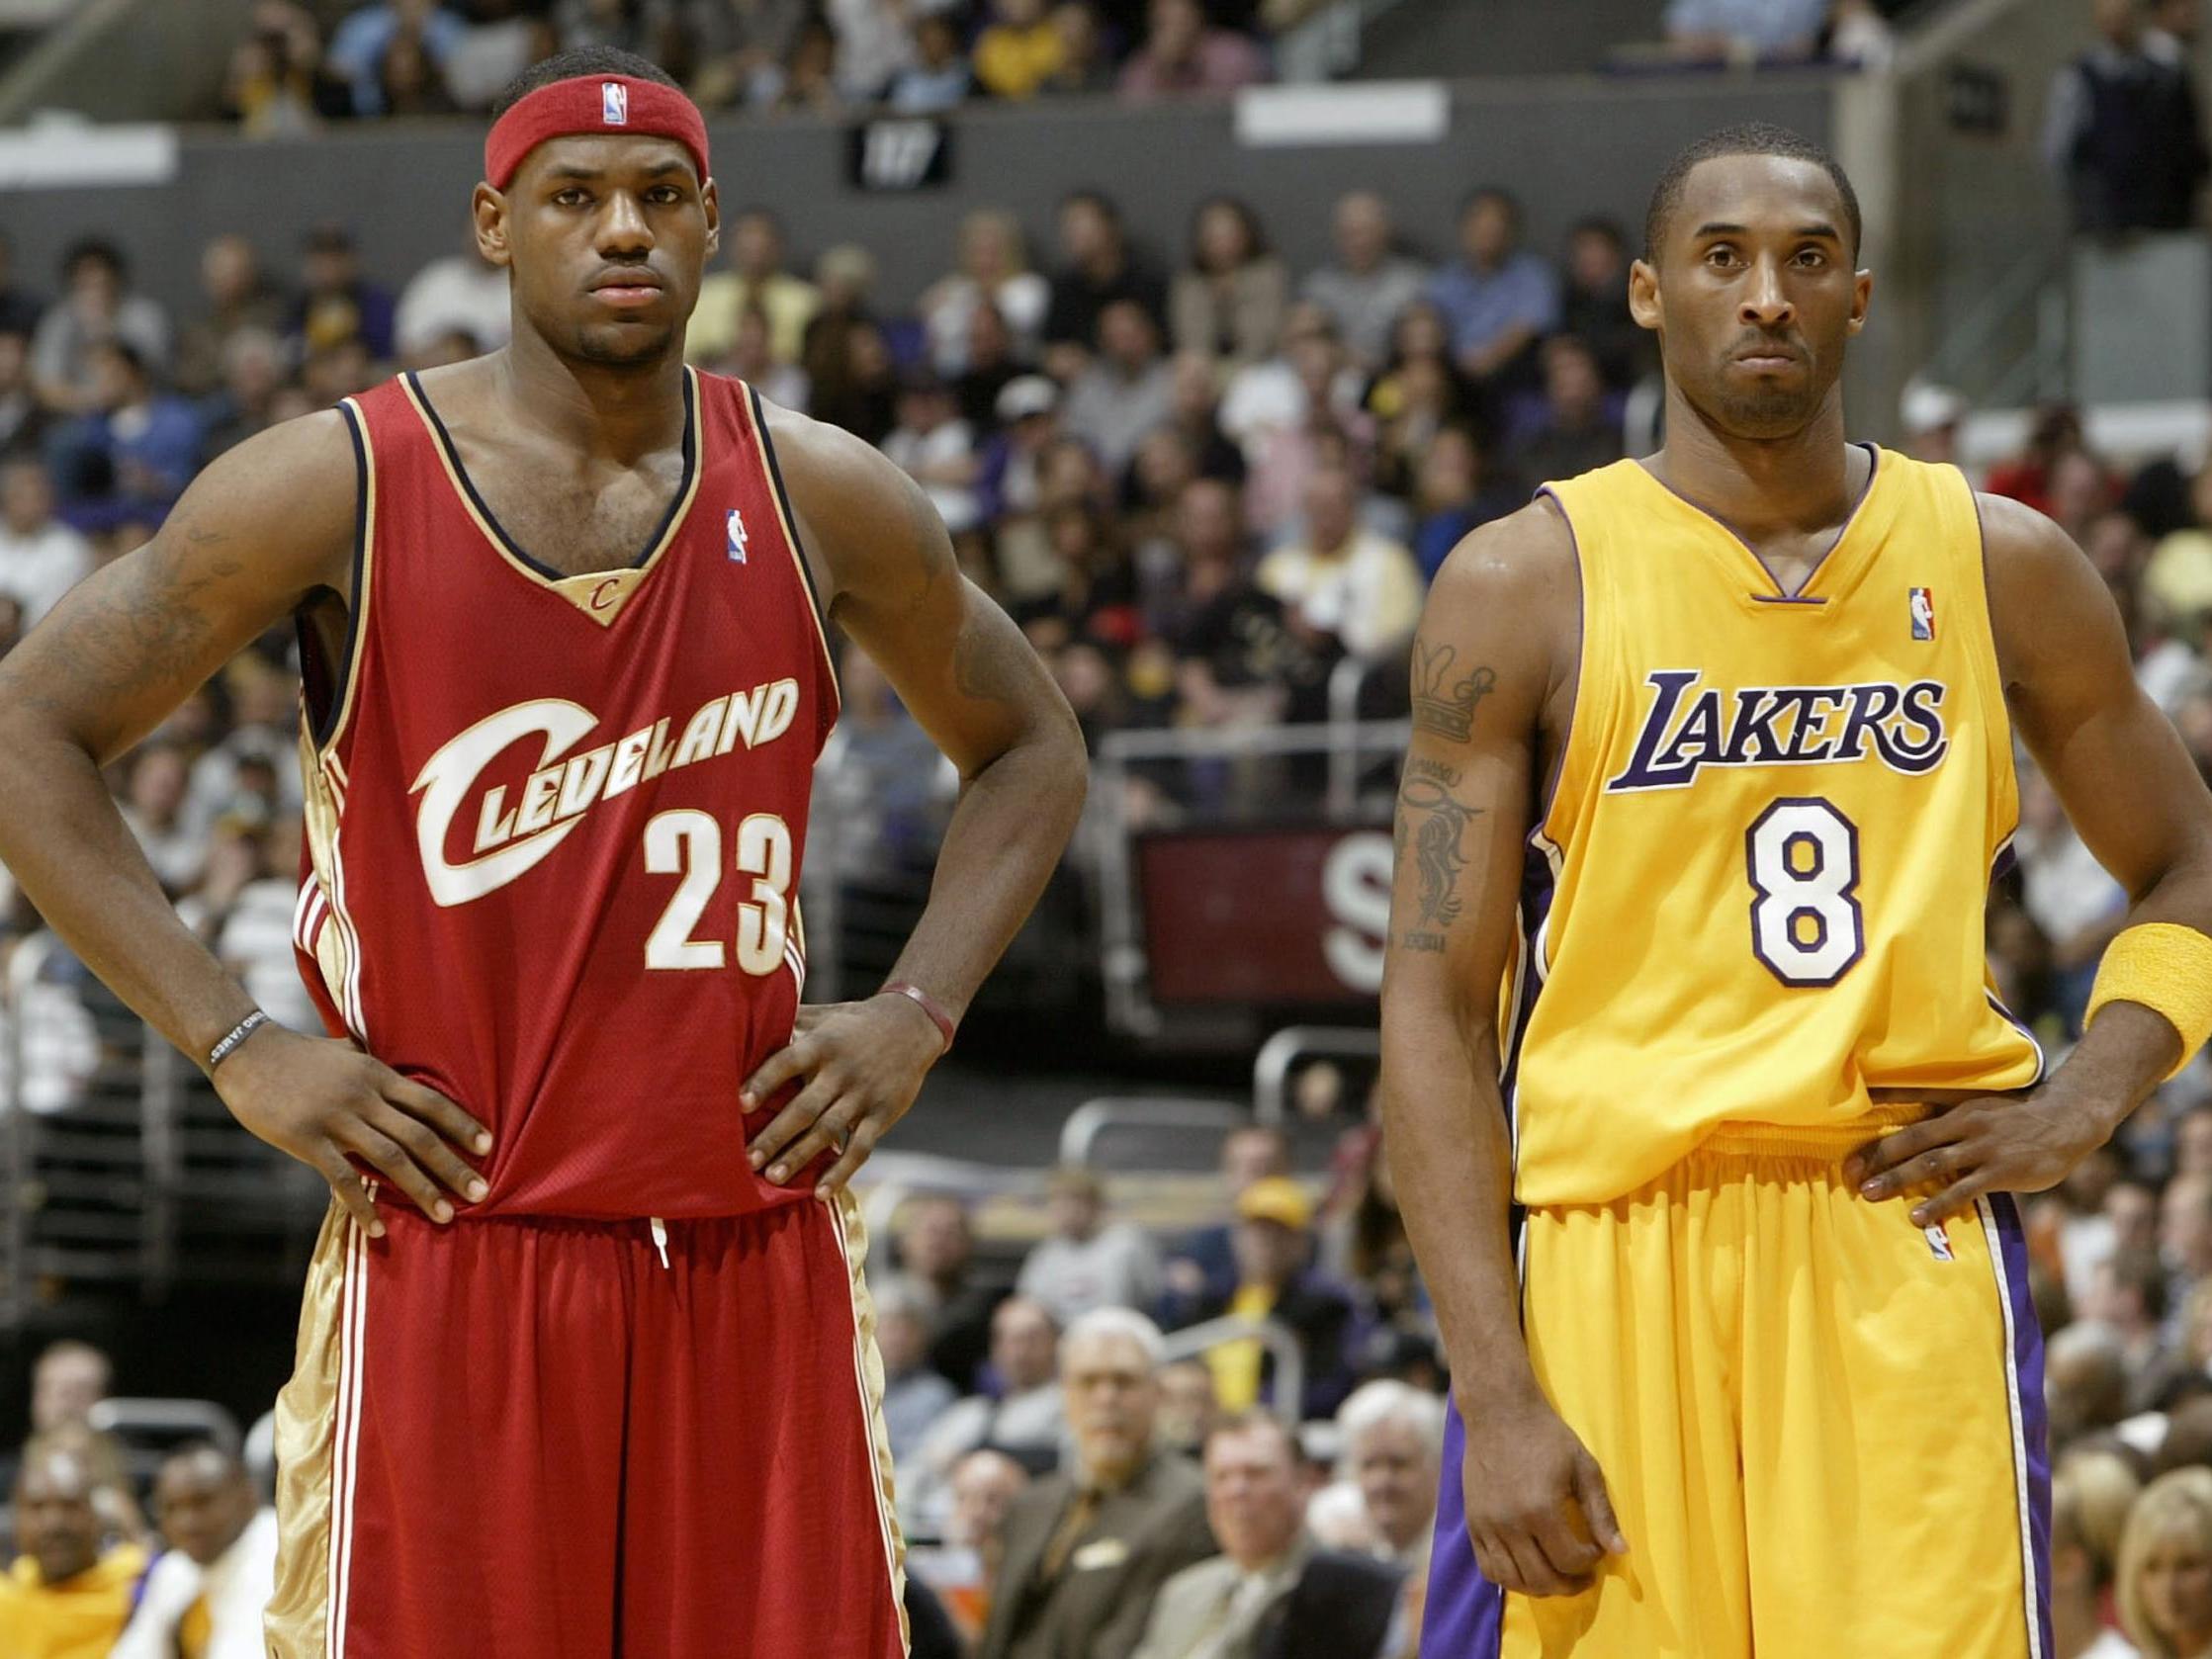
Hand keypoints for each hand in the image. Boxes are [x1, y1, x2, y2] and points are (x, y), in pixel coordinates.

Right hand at [213, 1023, 489, 1236]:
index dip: (461, 1124)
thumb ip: (373, 1067)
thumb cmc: (298, 1055)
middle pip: (419, 1135)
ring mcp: (336, 1119)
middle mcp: (364, 1096)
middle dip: (453, 1166)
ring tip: (445, 1215)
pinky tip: (378, 1229)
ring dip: (420, 1189)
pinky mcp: (306, 1139)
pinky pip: (340, 1178)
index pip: (430, 1102)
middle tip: (482, 1192)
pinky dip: (362, 1205)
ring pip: (389, 1158)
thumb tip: (399, 1078)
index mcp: (377, 1074)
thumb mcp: (346, 1052)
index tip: (487, 1146)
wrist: (246, 1052)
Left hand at [739, 993, 945, 1192]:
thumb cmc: (855, 1022)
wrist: (913, 1026)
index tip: (740, 1104)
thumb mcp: (825, 1014)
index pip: (787, 1062)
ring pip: (827, 1131)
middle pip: (804, 1107)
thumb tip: (746, 1022)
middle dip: (775, 1135)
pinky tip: (821, 1193)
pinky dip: (841, 1172)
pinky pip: (860, 1148)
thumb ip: (790, 1022)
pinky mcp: (882, 1114)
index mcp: (822, 1043)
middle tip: (748, 1159)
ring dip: (800, 1157)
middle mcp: (841, 1071)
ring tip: (773, 1177)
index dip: (764, 1082)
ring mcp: (863, 1095)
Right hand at [1459, 1385, 1626, 1596]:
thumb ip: (1601, 1513)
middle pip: (1542, 1578)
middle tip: (1583, 1575)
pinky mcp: (1472, 1523)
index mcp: (1541, 1509)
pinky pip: (1488, 1568)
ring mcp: (1487, 1525)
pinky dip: (1508, 1579)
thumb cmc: (1546, 1436)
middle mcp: (1511, 1524)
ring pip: (1513, 1580)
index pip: (1570, 1560)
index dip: (1591, 1561)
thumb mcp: (1583, 1468)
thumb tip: (1621, 1551)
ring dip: (1540, 1587)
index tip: (1597, 1549)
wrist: (1498, 1413)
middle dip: (1569, 1584)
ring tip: (1556, 1576)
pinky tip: (1526, 1569)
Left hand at [1845, 1087, 2105, 1227]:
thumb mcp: (1981, 1107)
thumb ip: (1951, 1120)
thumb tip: (1916, 1136)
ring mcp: (1983, 1148)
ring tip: (1871, 1194)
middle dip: (1879, 1158)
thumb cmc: (2019, 1118)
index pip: (1909, 1112)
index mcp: (1957, 1106)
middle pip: (1913, 1140)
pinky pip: (1963, 1190)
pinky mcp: (2001, 1172)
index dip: (1880, 1128)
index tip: (1853, 1144)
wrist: (2068, 1121)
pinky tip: (1918, 1217)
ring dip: (1898, 1179)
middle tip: (1851, 1175)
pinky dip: (1938, 1203)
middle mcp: (1965, 1124)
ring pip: (1932, 1164)